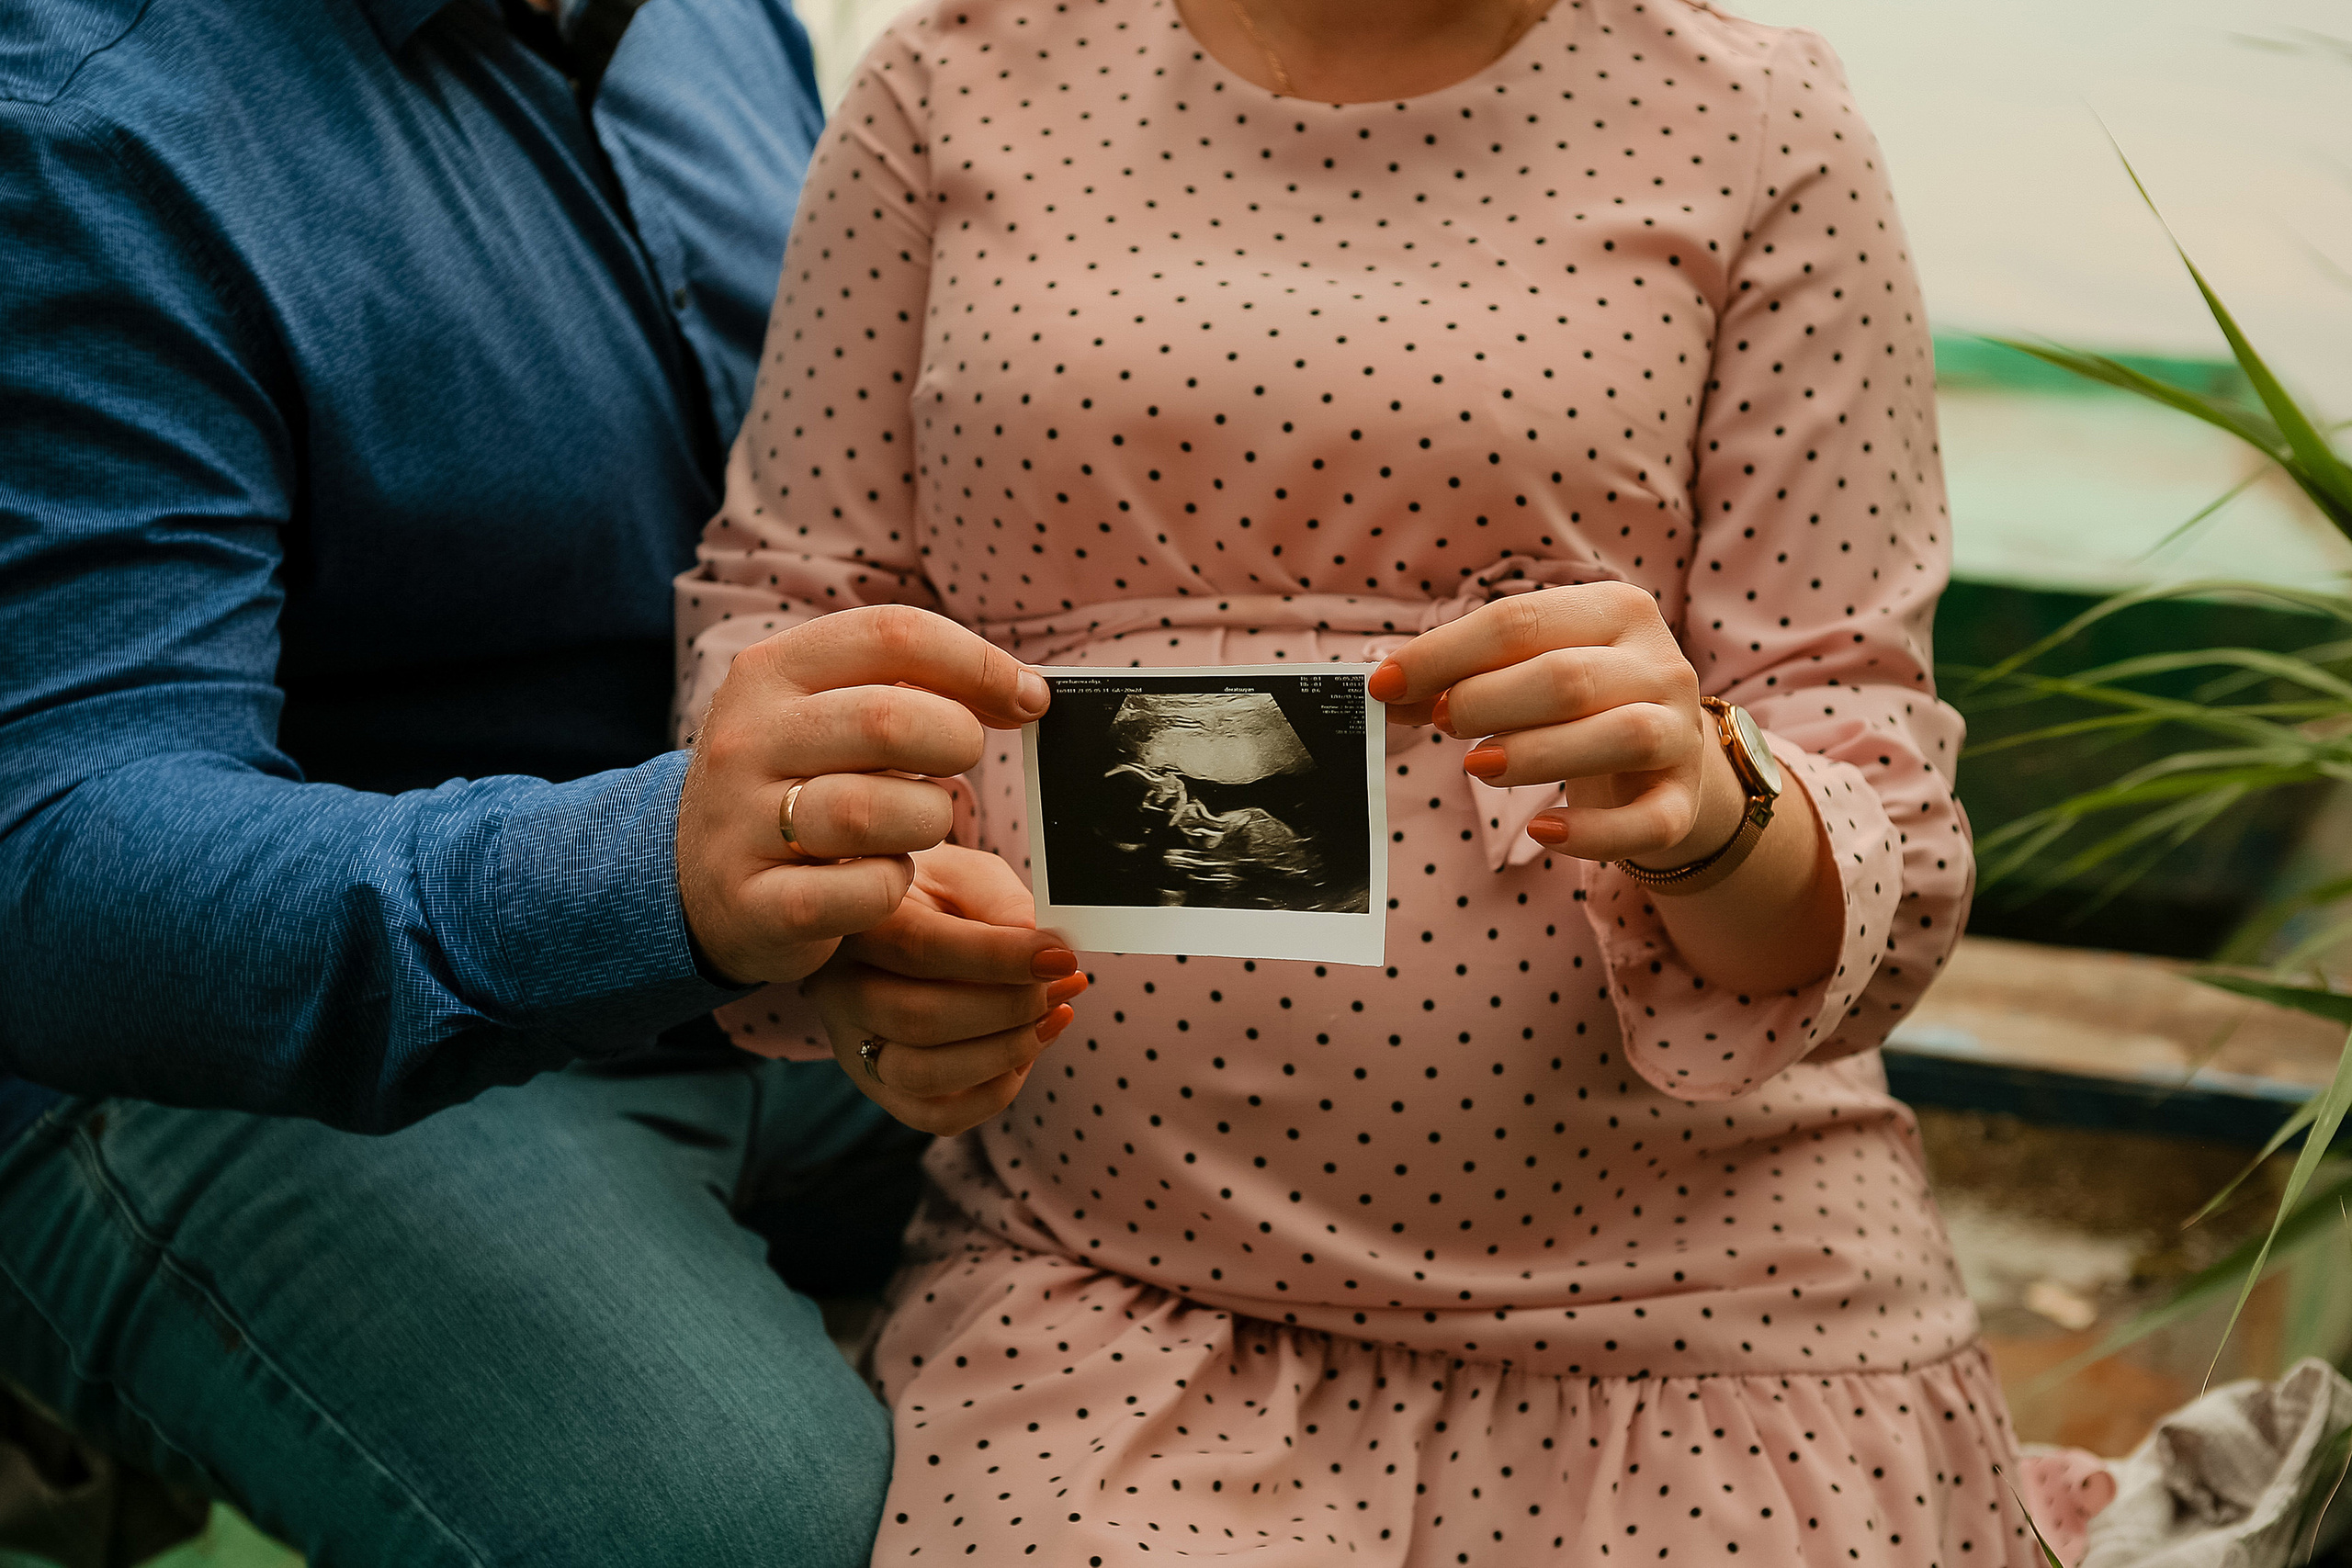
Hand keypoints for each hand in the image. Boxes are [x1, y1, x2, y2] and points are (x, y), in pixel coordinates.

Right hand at [676, 605, 1049, 986]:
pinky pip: (863, 891)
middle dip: (956, 742)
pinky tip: (883, 877)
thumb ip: (910, 687)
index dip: (979, 663)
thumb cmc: (794, 783)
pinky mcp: (756, 904)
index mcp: (770, 672)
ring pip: (876, 811)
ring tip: (917, 824)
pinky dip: (894, 885)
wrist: (689, 881)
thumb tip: (1026, 690)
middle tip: (961, 763)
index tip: (1027, 699)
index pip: (893, 634)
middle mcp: (747, 740)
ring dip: (928, 819)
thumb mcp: (824, 713)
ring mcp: (741, 824)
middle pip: (889, 720)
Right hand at [802, 845, 1085, 1135]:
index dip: (1001, 958)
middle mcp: (840, 989)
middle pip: (920, 1018)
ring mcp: (853, 1045)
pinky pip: (935, 1116)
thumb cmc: (931, 894)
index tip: (1060, 956)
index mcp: (856, 924)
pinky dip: (993, 1093)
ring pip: (924, 1075)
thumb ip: (999, 900)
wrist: (884, 925)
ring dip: (1005, 1052)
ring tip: (1054, 1018)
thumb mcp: (963, 873)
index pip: (922, 948)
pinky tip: (1024, 1053)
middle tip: (1064, 985)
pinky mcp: (877, 1084)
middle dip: (1010, 1009)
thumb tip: (1038, 943)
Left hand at [1368, 581, 1742, 864]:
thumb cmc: (1580, 706)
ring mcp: (1679, 732)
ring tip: (1476, 766)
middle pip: (1567, 677)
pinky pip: (1647, 821)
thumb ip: (1464, 675)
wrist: (1666, 759)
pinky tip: (1541, 830)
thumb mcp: (1526, 674)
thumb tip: (1388, 689)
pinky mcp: (1684, 798)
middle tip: (1443, 723)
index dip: (1444, 653)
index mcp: (1616, 610)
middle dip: (1487, 702)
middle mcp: (1659, 663)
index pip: (1521, 619)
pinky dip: (1591, 832)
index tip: (1385, 684)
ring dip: (1534, 754)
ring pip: (1618, 736)